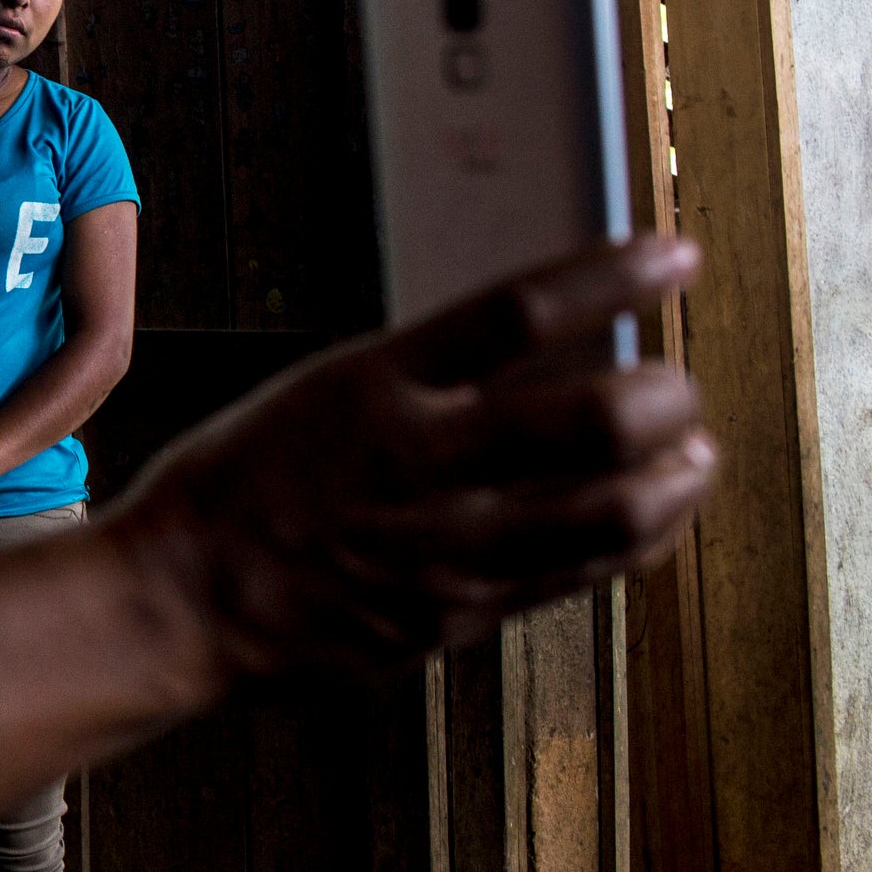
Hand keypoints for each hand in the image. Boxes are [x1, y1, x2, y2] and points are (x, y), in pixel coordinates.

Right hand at [108, 236, 712, 687]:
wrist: (180, 601)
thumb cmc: (233, 492)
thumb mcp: (316, 397)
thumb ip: (422, 380)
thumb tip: (536, 347)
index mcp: (373, 390)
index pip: (519, 314)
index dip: (612, 277)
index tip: (672, 259)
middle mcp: (419, 465)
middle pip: (595, 418)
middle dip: (666, 392)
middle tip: (675, 382)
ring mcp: (448, 547)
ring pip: (615, 509)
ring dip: (677, 474)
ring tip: (691, 452)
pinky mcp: (462, 612)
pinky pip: (585, 572)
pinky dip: (641, 536)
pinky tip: (652, 514)